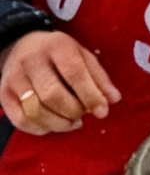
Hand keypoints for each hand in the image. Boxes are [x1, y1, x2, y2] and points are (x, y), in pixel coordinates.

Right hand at [0, 31, 120, 134]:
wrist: (22, 45)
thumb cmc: (60, 54)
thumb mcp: (83, 56)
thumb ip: (99, 77)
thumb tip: (113, 100)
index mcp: (56, 46)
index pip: (74, 74)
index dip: (91, 96)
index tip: (102, 112)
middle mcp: (30, 60)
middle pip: (52, 94)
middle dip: (73, 110)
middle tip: (83, 114)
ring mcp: (13, 78)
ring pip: (35, 110)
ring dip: (59, 123)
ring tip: (73, 121)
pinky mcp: (3, 94)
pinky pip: (21, 120)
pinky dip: (41, 128)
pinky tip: (54, 124)